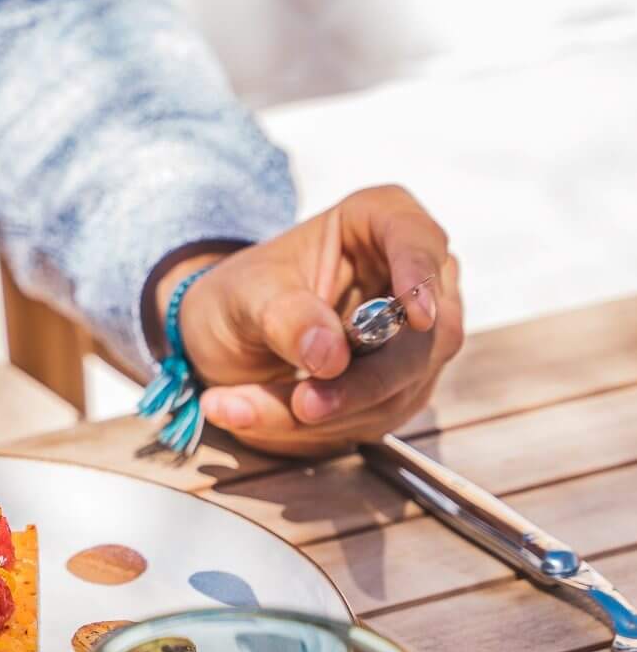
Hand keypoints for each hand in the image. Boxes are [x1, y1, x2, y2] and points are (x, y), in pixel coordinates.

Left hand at [166, 186, 464, 458]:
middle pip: (423, 338)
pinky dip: (312, 429)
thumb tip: (331, 356)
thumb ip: (284, 316)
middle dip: (361, 382)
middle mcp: (414, 277)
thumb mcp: (242, 295)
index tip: (418, 317)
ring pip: (397, 390)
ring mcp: (416, 338)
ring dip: (323, 414)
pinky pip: (372, 418)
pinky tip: (251, 416)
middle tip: (301, 406)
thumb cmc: (241, 294)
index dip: (422, 277)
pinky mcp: (401, 387)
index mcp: (380, 221)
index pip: (417, 239)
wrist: (229, 335)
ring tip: (236, 408)